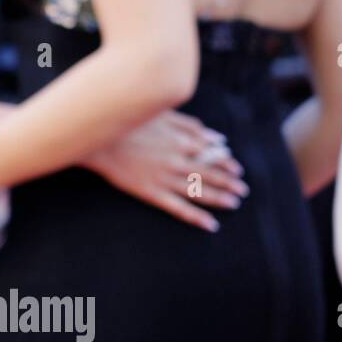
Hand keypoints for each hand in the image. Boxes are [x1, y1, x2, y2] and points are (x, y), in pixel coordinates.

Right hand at [81, 111, 249, 232]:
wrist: (98, 139)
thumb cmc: (129, 124)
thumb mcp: (163, 116)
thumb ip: (191, 126)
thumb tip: (218, 138)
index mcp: (181, 141)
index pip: (212, 155)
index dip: (227, 163)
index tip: (238, 170)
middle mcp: (178, 162)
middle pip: (211, 175)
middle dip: (229, 183)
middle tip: (243, 190)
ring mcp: (165, 179)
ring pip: (200, 192)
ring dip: (220, 198)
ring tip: (234, 203)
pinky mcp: (151, 193)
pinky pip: (179, 208)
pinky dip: (196, 217)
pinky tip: (211, 225)